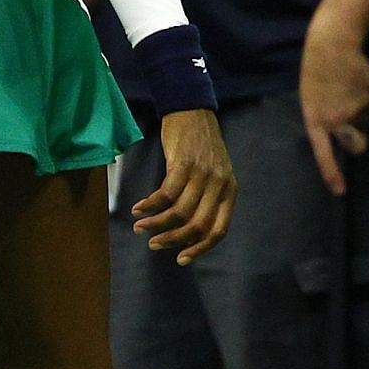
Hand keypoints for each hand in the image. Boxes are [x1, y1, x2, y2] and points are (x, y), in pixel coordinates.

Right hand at [131, 108, 235, 263]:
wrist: (192, 109)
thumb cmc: (198, 145)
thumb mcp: (213, 173)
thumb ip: (206, 198)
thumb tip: (187, 229)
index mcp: (230, 191)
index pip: (218, 230)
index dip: (199, 248)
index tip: (180, 259)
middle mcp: (219, 185)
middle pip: (196, 225)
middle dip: (173, 239)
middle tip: (154, 245)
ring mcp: (202, 174)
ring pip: (179, 211)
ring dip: (156, 223)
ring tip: (140, 226)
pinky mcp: (183, 163)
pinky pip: (165, 193)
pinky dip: (150, 204)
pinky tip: (138, 208)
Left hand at [301, 16, 368, 194]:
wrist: (331, 45)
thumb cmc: (317, 71)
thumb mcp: (312, 98)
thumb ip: (325, 119)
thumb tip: (342, 135)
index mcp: (314, 119)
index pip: (322, 152)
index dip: (331, 172)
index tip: (339, 191)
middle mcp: (335, 119)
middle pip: (356, 146)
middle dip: (357, 142)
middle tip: (352, 129)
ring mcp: (354, 110)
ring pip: (364, 122)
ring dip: (359, 112)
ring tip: (347, 91)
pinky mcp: (368, 99)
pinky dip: (365, 98)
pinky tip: (355, 82)